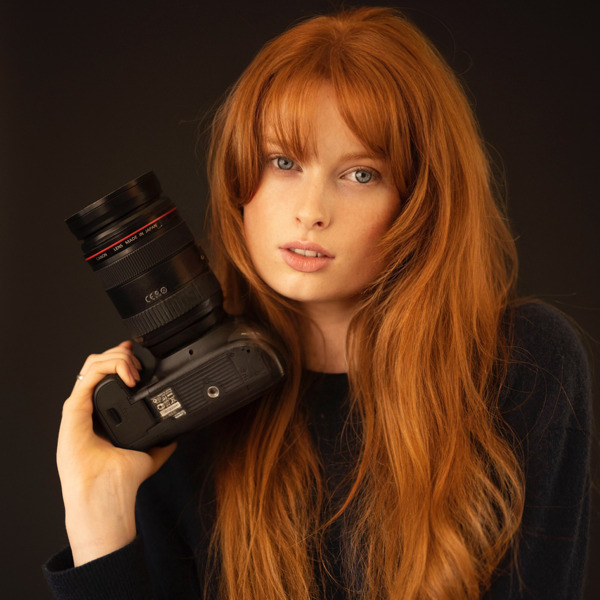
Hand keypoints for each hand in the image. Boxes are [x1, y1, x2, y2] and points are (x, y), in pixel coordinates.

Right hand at [57, 341, 175, 565]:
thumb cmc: (120, 482)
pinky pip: (85, 379)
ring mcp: (78, 410)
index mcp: (100, 416)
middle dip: (119, 354)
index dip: (122, 360)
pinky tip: (126, 375)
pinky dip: (107, 368)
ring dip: (114, 357)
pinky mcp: (72, 413)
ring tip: (133, 366)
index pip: (106, 376)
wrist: (107, 500)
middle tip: (138, 359)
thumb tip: (174, 437)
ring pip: (91, 366)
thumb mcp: (147, 455)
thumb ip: (159, 444)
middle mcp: (87, 409)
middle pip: (98, 364)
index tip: (141, 357)